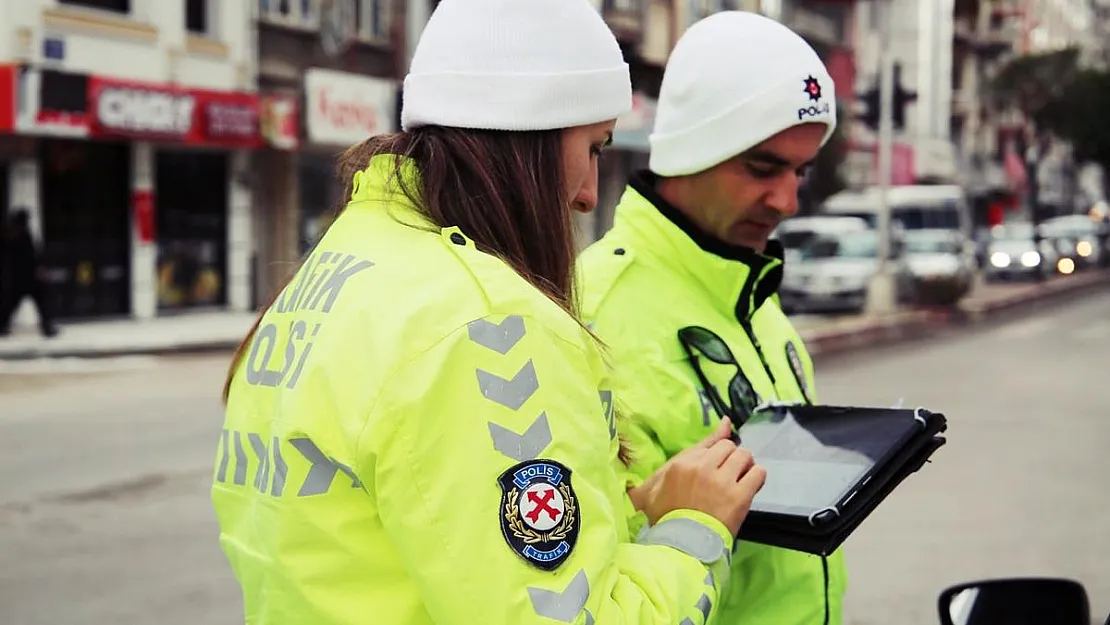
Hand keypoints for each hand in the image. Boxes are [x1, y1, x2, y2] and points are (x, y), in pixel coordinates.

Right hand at [640, 418, 765, 535]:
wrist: (681, 546)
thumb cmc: (667, 516)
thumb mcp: (662, 483)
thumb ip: (692, 450)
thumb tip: (725, 422)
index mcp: (683, 463)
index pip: (713, 443)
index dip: (719, 453)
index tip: (721, 463)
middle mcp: (704, 467)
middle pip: (729, 447)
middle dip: (730, 459)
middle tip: (728, 477)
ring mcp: (722, 481)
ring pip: (744, 456)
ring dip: (744, 467)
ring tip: (738, 482)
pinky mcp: (739, 496)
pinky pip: (758, 473)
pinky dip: (756, 478)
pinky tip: (749, 488)